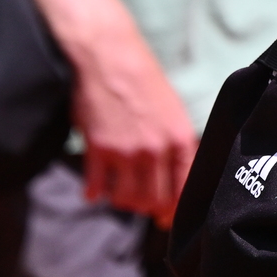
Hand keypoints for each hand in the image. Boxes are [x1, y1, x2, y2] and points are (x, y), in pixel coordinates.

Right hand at [64, 15, 195, 219]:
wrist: (110, 57)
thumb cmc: (144, 81)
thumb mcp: (173, 111)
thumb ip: (177, 145)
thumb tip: (178, 180)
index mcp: (179, 139)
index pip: (183, 190)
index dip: (173, 212)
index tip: (164, 219)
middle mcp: (155, 149)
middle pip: (154, 200)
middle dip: (147, 208)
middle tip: (141, 204)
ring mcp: (126, 151)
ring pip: (127, 199)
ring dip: (122, 201)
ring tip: (118, 192)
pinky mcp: (98, 148)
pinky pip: (97, 185)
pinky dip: (94, 193)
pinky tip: (93, 191)